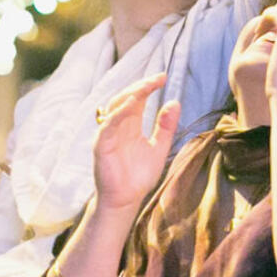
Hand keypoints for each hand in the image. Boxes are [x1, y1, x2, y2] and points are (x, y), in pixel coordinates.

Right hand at [92, 74, 180, 212]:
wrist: (127, 199)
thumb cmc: (138, 175)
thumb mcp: (159, 147)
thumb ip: (165, 127)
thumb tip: (175, 102)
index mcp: (130, 124)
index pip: (137, 98)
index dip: (148, 86)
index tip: (163, 77)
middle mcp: (117, 125)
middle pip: (125, 98)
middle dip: (140, 87)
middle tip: (157, 80)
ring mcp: (107, 134)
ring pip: (114, 108)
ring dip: (129, 97)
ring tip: (144, 89)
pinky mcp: (101, 145)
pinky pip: (107, 126)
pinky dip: (117, 115)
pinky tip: (130, 107)